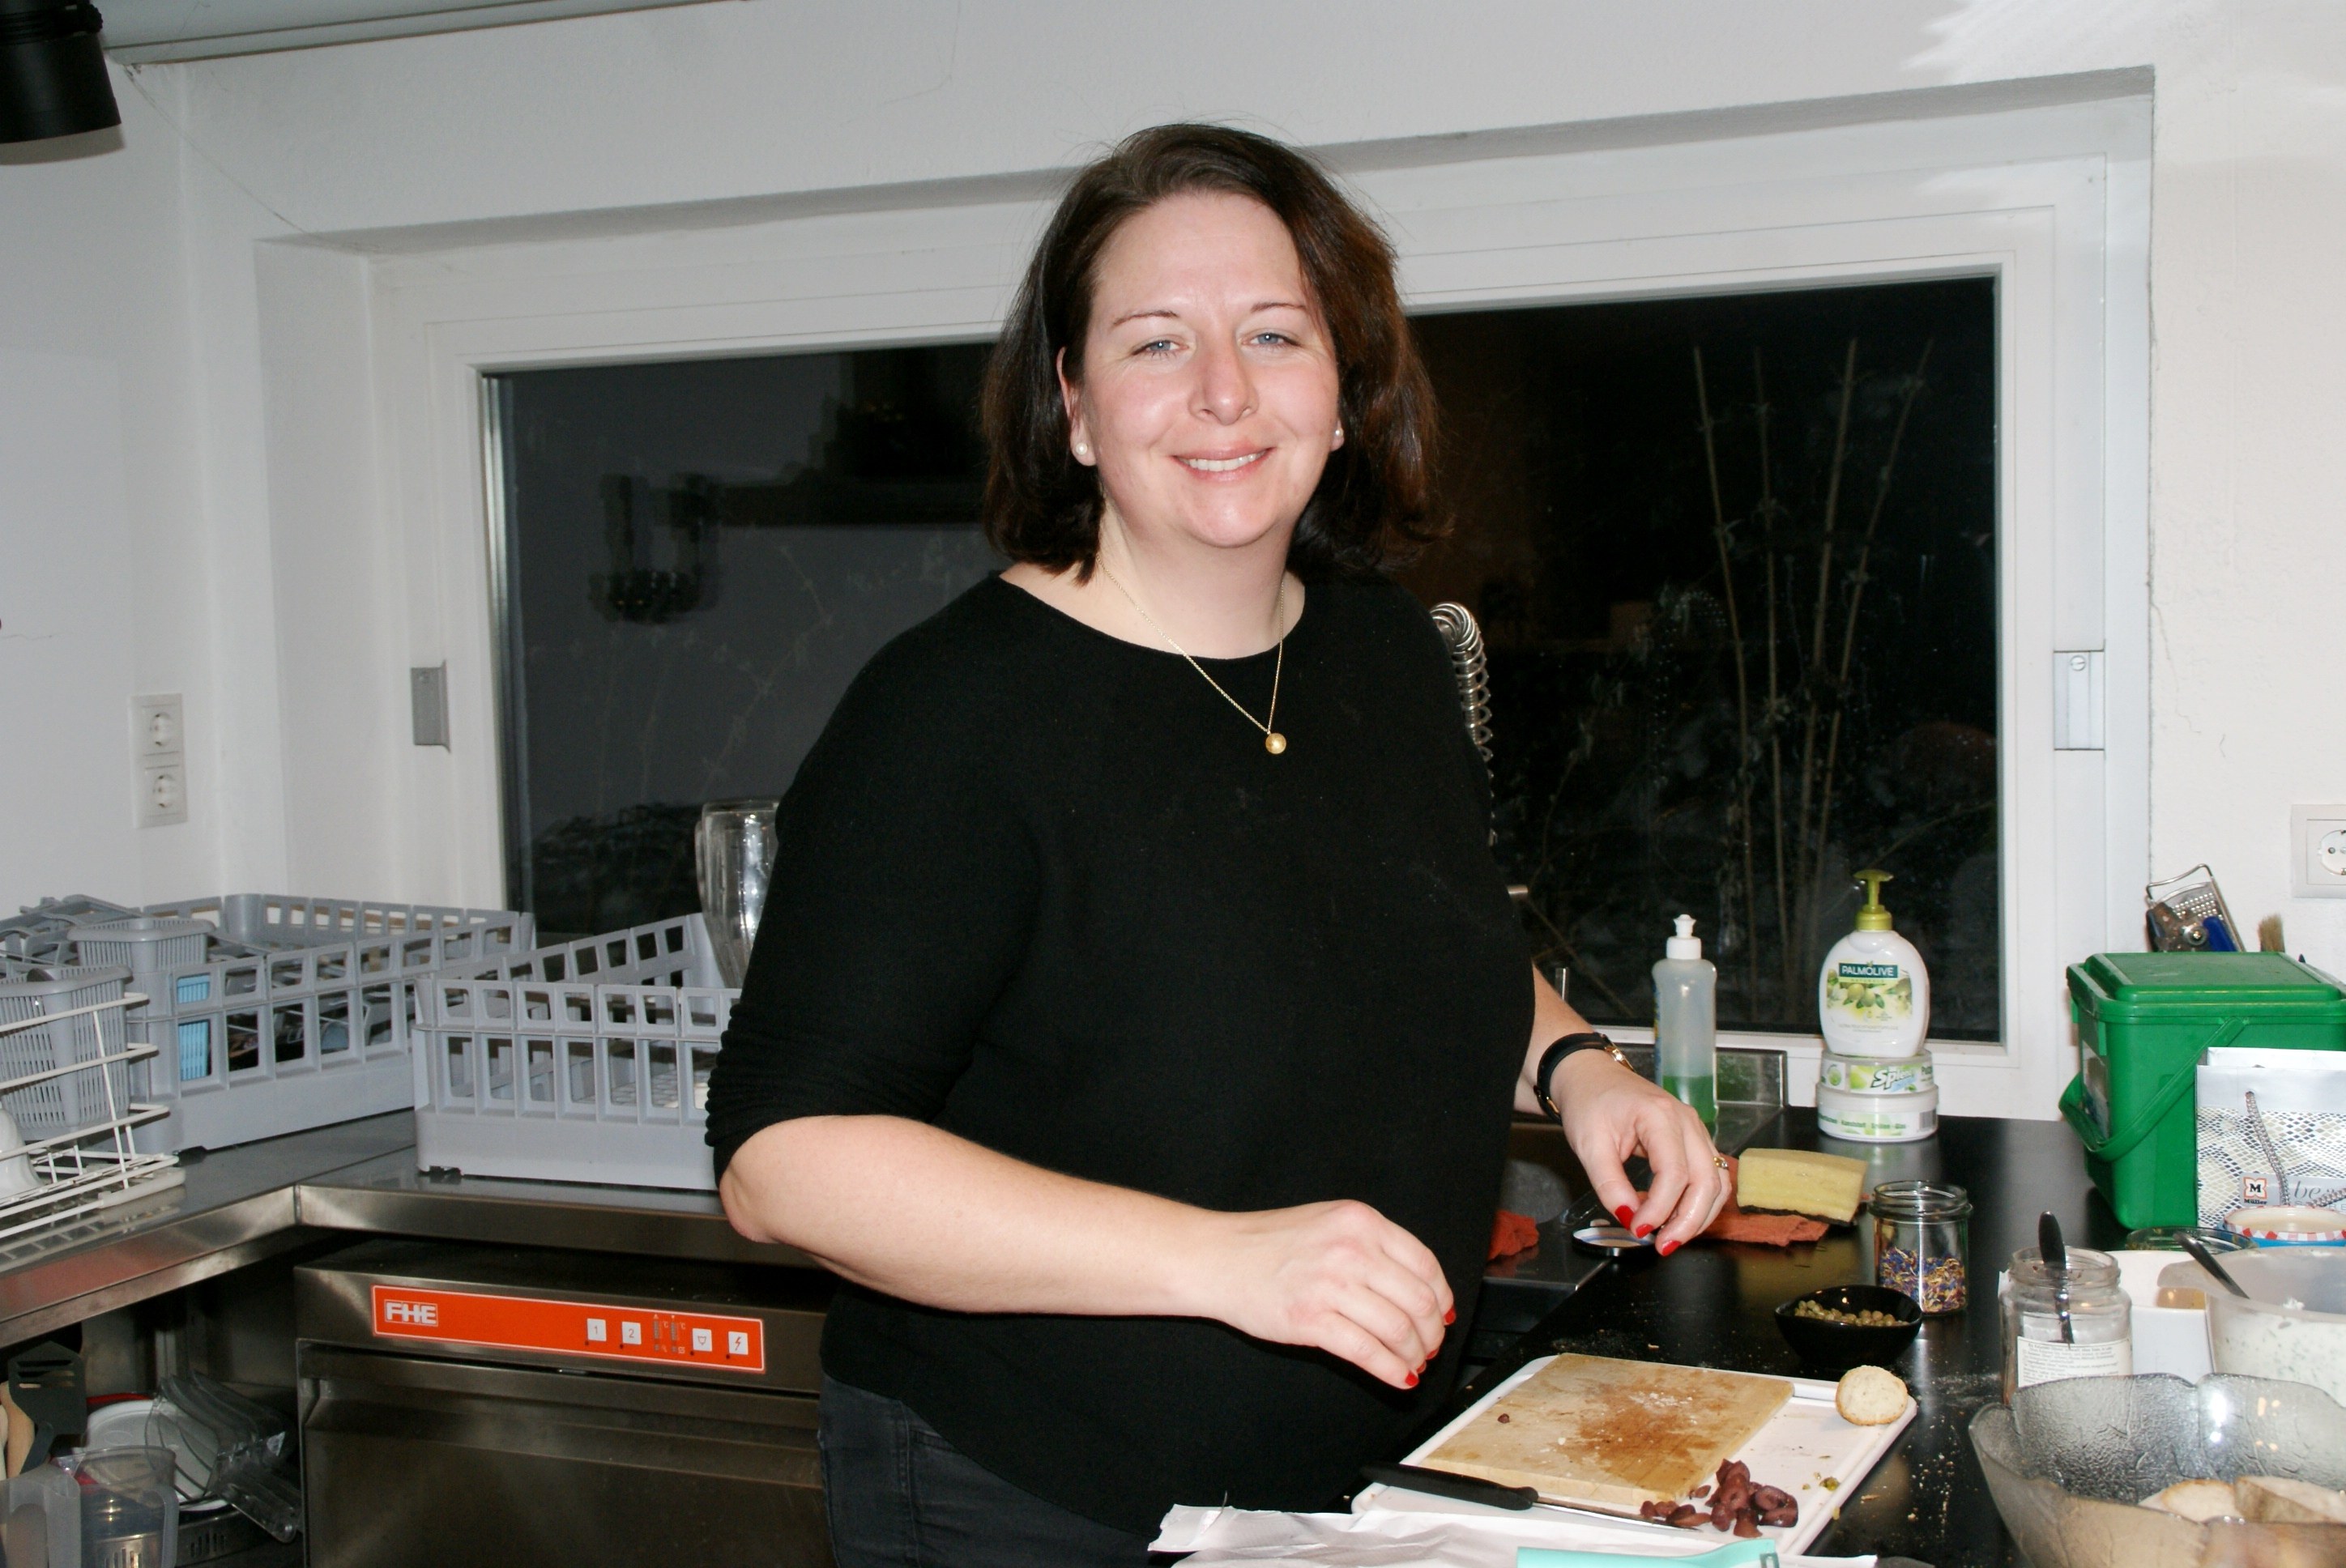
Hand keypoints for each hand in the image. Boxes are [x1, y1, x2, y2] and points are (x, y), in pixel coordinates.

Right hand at [1189, 1199, 1453, 1389]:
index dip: (1442, 1298)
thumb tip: (1420, 1288)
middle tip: (1430, 1346)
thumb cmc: (1269, 1243)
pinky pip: (1368, 1352)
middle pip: (1419, 1301)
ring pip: (1398, 1330)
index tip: (1444, 1315)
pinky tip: (1399, 1377)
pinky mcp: (1311, 1320)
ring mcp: (1331, 1285)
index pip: (1425, 1265)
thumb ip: (1373, 1246)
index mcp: (1361, 1222)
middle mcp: (1352, 1249)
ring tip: (1413, 1363)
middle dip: (1432, 1333)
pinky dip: (1392, 1370)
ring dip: (1414, 1354)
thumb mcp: (1330, 1223)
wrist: (1218, 1257)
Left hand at [1552, 1050, 1729, 1253]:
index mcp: (1659, 1115)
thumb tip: (1630, 1219)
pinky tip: (1671, 1216)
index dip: (1660, 1208)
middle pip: (1707, 1180)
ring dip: (1699, 1215)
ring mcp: (1695, 1130)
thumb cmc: (1589, 1102)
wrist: (1590, 1077)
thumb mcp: (1588, 1145)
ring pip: (1716, 1182)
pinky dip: (1698, 1202)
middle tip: (1663, 1245)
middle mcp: (1686, 1121)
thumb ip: (1609, 1185)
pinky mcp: (1693, 1141)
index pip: (1674, 1172)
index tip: (1638, 1230)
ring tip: (1670, 1237)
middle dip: (1689, 1221)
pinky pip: (1709, 1177)